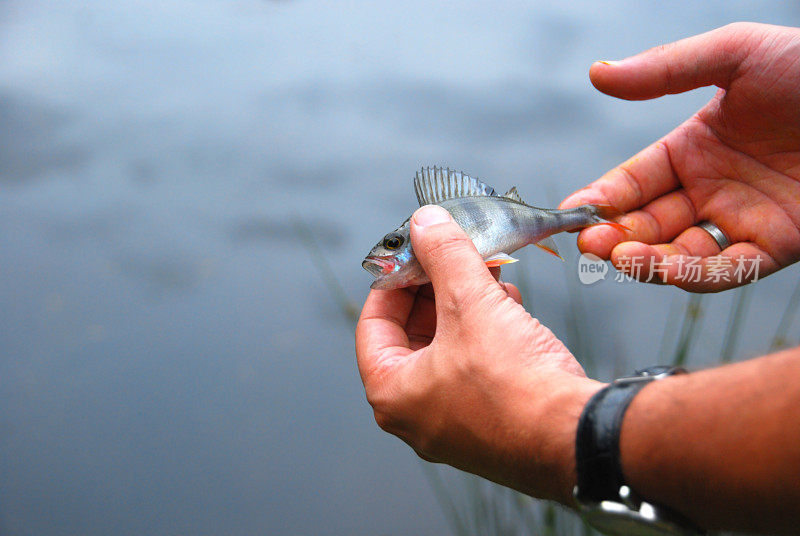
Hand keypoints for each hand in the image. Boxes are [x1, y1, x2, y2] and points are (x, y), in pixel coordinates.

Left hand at [355, 205, 602, 503]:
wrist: (578, 436)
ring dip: (468, 306)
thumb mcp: (471, 304)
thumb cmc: (514, 384)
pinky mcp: (490, 422)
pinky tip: (510, 306)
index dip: (394, 280)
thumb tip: (425, 222)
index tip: (414, 254)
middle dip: (439, 288)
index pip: (373, 323)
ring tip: (490, 275)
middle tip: (456, 256)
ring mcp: (454, 423)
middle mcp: (416, 415)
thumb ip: (444, 255)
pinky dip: (489, 333)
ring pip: (450, 347)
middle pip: (413, 333)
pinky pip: (477, 366)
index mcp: (392, 393)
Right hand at [561, 23, 799, 291]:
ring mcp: (741, 220)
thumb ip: (665, 69)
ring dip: (647, 261)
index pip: (633, 181)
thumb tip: (598, 73)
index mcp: (693, 148)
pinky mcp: (777, 245)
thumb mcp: (736, 55)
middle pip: (648, 223)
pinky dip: (697, 276)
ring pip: (680, 254)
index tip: (574, 210)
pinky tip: (670, 269)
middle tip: (591, 241)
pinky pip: (729, 270)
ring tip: (623, 256)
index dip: (602, 196)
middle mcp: (710, 189)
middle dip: (615, 236)